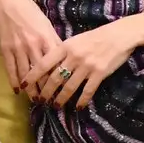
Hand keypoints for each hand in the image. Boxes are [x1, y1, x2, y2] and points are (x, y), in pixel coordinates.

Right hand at [0, 0, 66, 92]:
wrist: (5, 1)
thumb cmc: (29, 10)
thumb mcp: (46, 23)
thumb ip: (53, 40)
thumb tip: (63, 56)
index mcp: (47, 38)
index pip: (56, 62)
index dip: (61, 77)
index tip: (65, 88)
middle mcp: (34, 45)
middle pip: (42, 72)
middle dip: (46, 88)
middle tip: (51, 100)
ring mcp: (18, 48)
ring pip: (26, 74)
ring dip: (31, 89)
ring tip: (36, 100)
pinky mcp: (5, 49)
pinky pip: (11, 69)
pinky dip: (14, 81)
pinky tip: (17, 90)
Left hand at [28, 18, 142, 111]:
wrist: (119, 35)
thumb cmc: (96, 37)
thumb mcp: (76, 40)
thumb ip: (62, 52)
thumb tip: (48, 67)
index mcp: (65, 47)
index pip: (44, 63)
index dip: (32, 75)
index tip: (24, 84)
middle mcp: (74, 57)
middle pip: (54, 78)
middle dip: (46, 92)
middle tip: (40, 101)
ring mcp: (87, 66)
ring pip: (69, 87)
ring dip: (61, 99)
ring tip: (55, 106)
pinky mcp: (99, 73)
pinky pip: (87, 91)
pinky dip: (81, 100)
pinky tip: (77, 107)